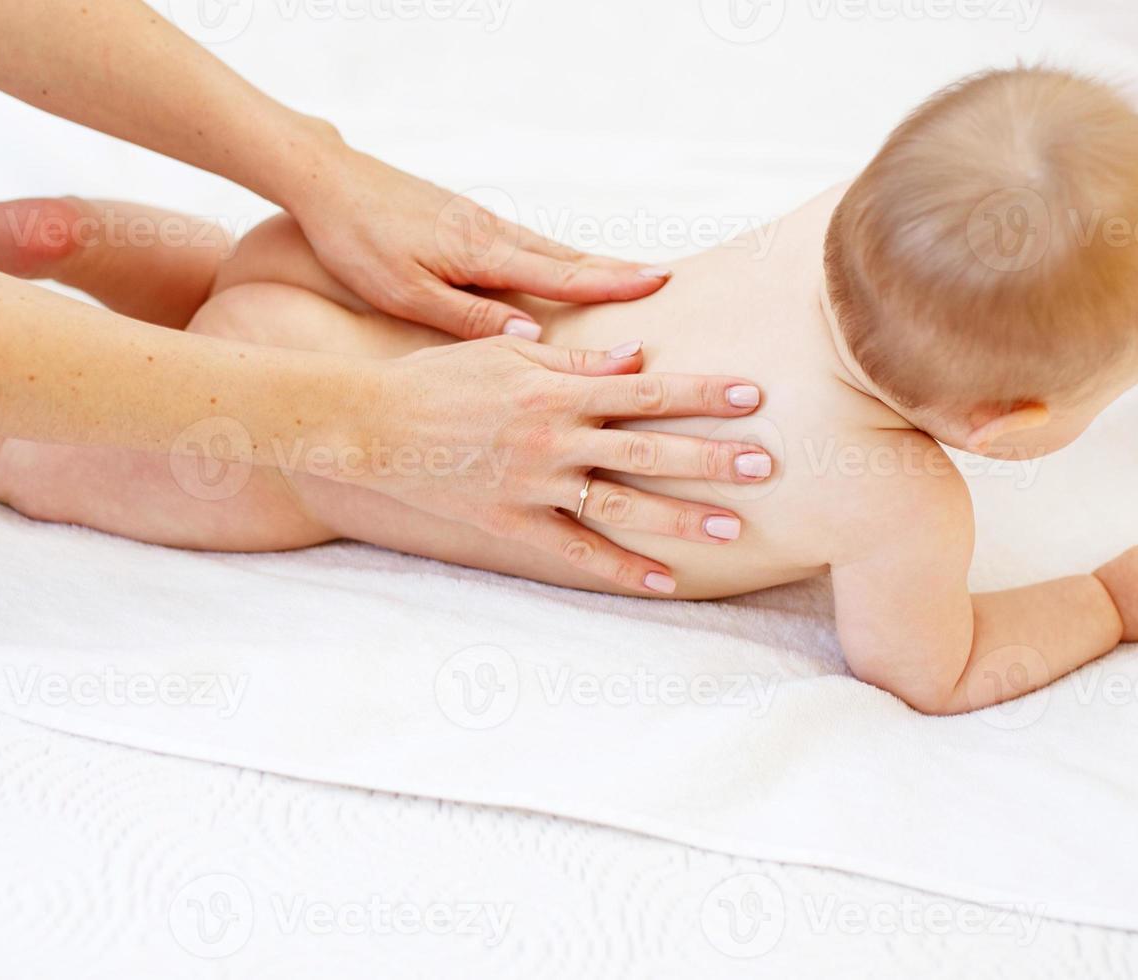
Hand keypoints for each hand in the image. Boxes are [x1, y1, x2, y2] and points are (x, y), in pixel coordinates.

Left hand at [283, 135, 671, 340]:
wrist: (327, 182)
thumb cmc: (358, 242)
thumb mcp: (405, 293)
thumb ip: (468, 318)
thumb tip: (533, 340)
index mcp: (482, 253)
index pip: (562, 274)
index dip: (612, 284)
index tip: (659, 284)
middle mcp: (491, 233)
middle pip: (568, 257)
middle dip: (617, 271)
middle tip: (666, 280)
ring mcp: (480, 223)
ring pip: (548, 249)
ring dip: (591, 263)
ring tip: (629, 276)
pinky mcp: (465, 221)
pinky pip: (525, 245)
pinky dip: (556, 257)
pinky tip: (562, 267)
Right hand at [355, 336, 771, 593]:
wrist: (371, 427)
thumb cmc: (437, 379)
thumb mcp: (506, 357)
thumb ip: (577, 363)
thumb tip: (639, 357)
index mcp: (556, 392)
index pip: (646, 389)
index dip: (702, 392)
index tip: (753, 394)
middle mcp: (554, 441)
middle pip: (648, 450)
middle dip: (710, 457)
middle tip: (766, 465)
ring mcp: (535, 487)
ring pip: (622, 506)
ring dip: (679, 517)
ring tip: (733, 527)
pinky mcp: (513, 524)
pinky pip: (576, 553)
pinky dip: (620, 569)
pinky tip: (663, 581)